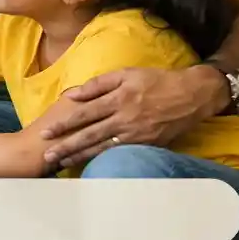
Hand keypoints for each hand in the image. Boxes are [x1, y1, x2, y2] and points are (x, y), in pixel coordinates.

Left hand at [40, 66, 222, 168]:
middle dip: (66, 146)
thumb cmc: (156, 80)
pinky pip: (120, 154)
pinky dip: (103, 161)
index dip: (63, 124)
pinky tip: (89, 166)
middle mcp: (125, 120)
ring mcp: (136, 135)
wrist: (192, 95)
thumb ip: (99, 84)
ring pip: (102, 149)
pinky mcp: (147, 145)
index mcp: (118, 100)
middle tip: (46, 156)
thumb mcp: (126, 73)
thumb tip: (73, 94)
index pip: (84, 114)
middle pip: (89, 136)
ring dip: (80, 157)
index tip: (46, 132)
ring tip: (61, 163)